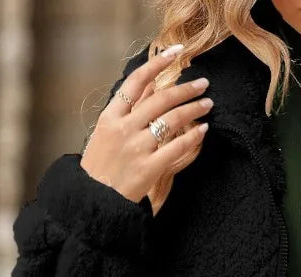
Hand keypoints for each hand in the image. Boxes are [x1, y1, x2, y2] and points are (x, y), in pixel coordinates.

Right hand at [80, 44, 212, 205]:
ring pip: (171, 120)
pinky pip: (176, 148)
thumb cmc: (101, 166)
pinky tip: (203, 130)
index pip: (136, 81)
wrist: (94, 199)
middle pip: (160, 99)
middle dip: (186, 89)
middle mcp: (124, 128)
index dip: (157, 64)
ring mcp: (136, 148)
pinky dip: (192, 137)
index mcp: (110, 116)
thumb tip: (148, 87)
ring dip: (193, 109)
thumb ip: (125, 110)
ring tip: (207, 104)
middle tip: (203, 84)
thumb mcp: (105, 132)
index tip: (176, 54)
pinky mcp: (148, 168)